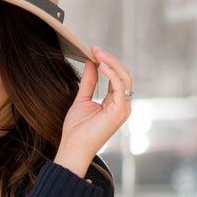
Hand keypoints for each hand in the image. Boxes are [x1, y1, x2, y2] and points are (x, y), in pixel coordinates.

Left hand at [54, 46, 132, 176]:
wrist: (73, 147)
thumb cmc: (76, 129)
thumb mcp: (82, 99)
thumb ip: (89, 81)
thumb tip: (90, 62)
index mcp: (115, 103)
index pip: (117, 77)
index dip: (107, 62)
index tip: (93, 50)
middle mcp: (122, 105)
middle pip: (123, 74)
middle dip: (109, 59)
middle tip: (95, 48)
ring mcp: (123, 108)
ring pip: (123, 77)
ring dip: (110, 62)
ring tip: (97, 53)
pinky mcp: (119, 111)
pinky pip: (119, 86)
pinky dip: (111, 73)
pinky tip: (101, 64)